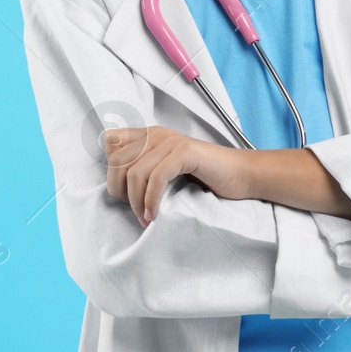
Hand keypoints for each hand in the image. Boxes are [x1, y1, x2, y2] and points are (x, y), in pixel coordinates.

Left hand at [103, 126, 248, 227]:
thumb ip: (145, 167)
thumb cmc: (204, 176)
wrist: (240, 174)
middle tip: (132, 209)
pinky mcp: (184, 153)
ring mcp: (170, 141)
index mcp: (148, 135)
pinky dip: (151, 200)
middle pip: (118, 160)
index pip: (110, 142)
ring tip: (144, 217)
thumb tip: (116, 185)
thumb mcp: (167, 168)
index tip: (123, 192)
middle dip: (118, 189)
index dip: (110, 169)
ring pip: (135, 172)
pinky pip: (156, 178)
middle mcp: (156, 134)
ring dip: (135, 201)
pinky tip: (153, 214)